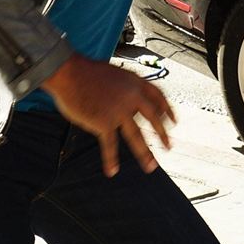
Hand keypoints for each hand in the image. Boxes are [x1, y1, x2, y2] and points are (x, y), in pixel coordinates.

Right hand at [42, 53, 175, 176]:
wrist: (69, 72)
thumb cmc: (85, 71)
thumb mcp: (113, 74)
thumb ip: (123, 88)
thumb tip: (126, 100)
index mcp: (134, 82)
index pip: (158, 96)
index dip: (167, 109)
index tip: (173, 120)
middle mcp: (131, 97)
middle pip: (153, 117)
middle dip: (162, 133)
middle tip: (168, 146)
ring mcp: (119, 111)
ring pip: (136, 136)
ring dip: (145, 154)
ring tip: (151, 167)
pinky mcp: (104, 122)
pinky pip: (110, 145)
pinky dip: (110, 159)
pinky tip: (111, 171)